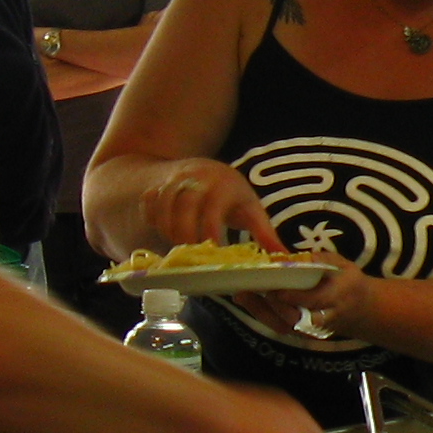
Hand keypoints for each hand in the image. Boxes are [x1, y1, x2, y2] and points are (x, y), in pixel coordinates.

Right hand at [139, 158, 280, 252]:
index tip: (211, 251)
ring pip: (163, 205)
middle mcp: (197, 178)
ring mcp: (174, 180)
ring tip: (178, 248)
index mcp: (224, 184)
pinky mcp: (158, 185)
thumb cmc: (232, 196)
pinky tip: (163, 233)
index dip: (209, 231)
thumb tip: (284, 261)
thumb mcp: (251, 210)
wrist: (202, 170)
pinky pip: (149, 204)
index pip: (213, 208)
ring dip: (167, 229)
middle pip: (183, 206)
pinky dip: (152, 220)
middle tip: (190, 256)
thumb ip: (265, 235)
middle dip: (184, 233)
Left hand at [247, 260, 369, 350]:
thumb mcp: (343, 265)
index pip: (315, 300)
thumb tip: (294, 256)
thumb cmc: (348, 281)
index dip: (293, 295)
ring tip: (242, 294)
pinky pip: (279, 326)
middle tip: (251, 289)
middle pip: (295, 317)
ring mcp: (312, 328)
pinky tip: (246, 299)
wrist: (361, 311)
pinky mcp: (301, 332)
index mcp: (338, 296)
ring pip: (284, 325)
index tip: (275, 284)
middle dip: (271, 305)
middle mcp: (324, 316)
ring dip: (261, 311)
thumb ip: (322, 259)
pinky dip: (261, 314)